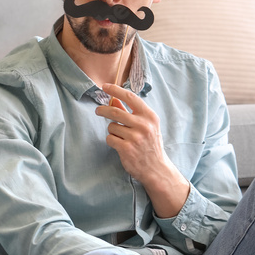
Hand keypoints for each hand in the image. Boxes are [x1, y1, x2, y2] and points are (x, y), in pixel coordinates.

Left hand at [97, 84, 189, 217]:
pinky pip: (110, 138)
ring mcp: (135, 137)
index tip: (105, 86)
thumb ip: (130, 112)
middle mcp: (144, 125)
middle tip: (98, 111)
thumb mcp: (146, 125)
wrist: (156, 168)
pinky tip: (120, 145)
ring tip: (121, 137)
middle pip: (115, 112)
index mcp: (149, 116)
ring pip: (111, 127)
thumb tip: (114, 98)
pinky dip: (112, 141)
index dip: (116, 90)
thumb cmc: (150, 145)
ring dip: (112, 131)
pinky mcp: (127, 149)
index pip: (130, 97)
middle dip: (103, 110)